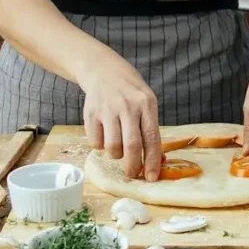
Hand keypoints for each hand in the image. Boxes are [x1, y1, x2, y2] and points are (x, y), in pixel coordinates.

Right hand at [78, 58, 162, 180]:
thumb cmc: (131, 92)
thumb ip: (151, 130)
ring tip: (118, 148)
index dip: (152, 161)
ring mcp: (107, 109)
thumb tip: (157, 162)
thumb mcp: (147, 104)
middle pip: (131, 146)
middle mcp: (127, 106)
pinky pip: (96, 143)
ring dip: (116, 155)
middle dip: (133, 166)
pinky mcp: (90, 113)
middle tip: (132, 174)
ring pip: (112, 148)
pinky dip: (101, 146)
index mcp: (146, 104)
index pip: (151, 138)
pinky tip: (105, 135)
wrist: (103, 70)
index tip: (151, 178)